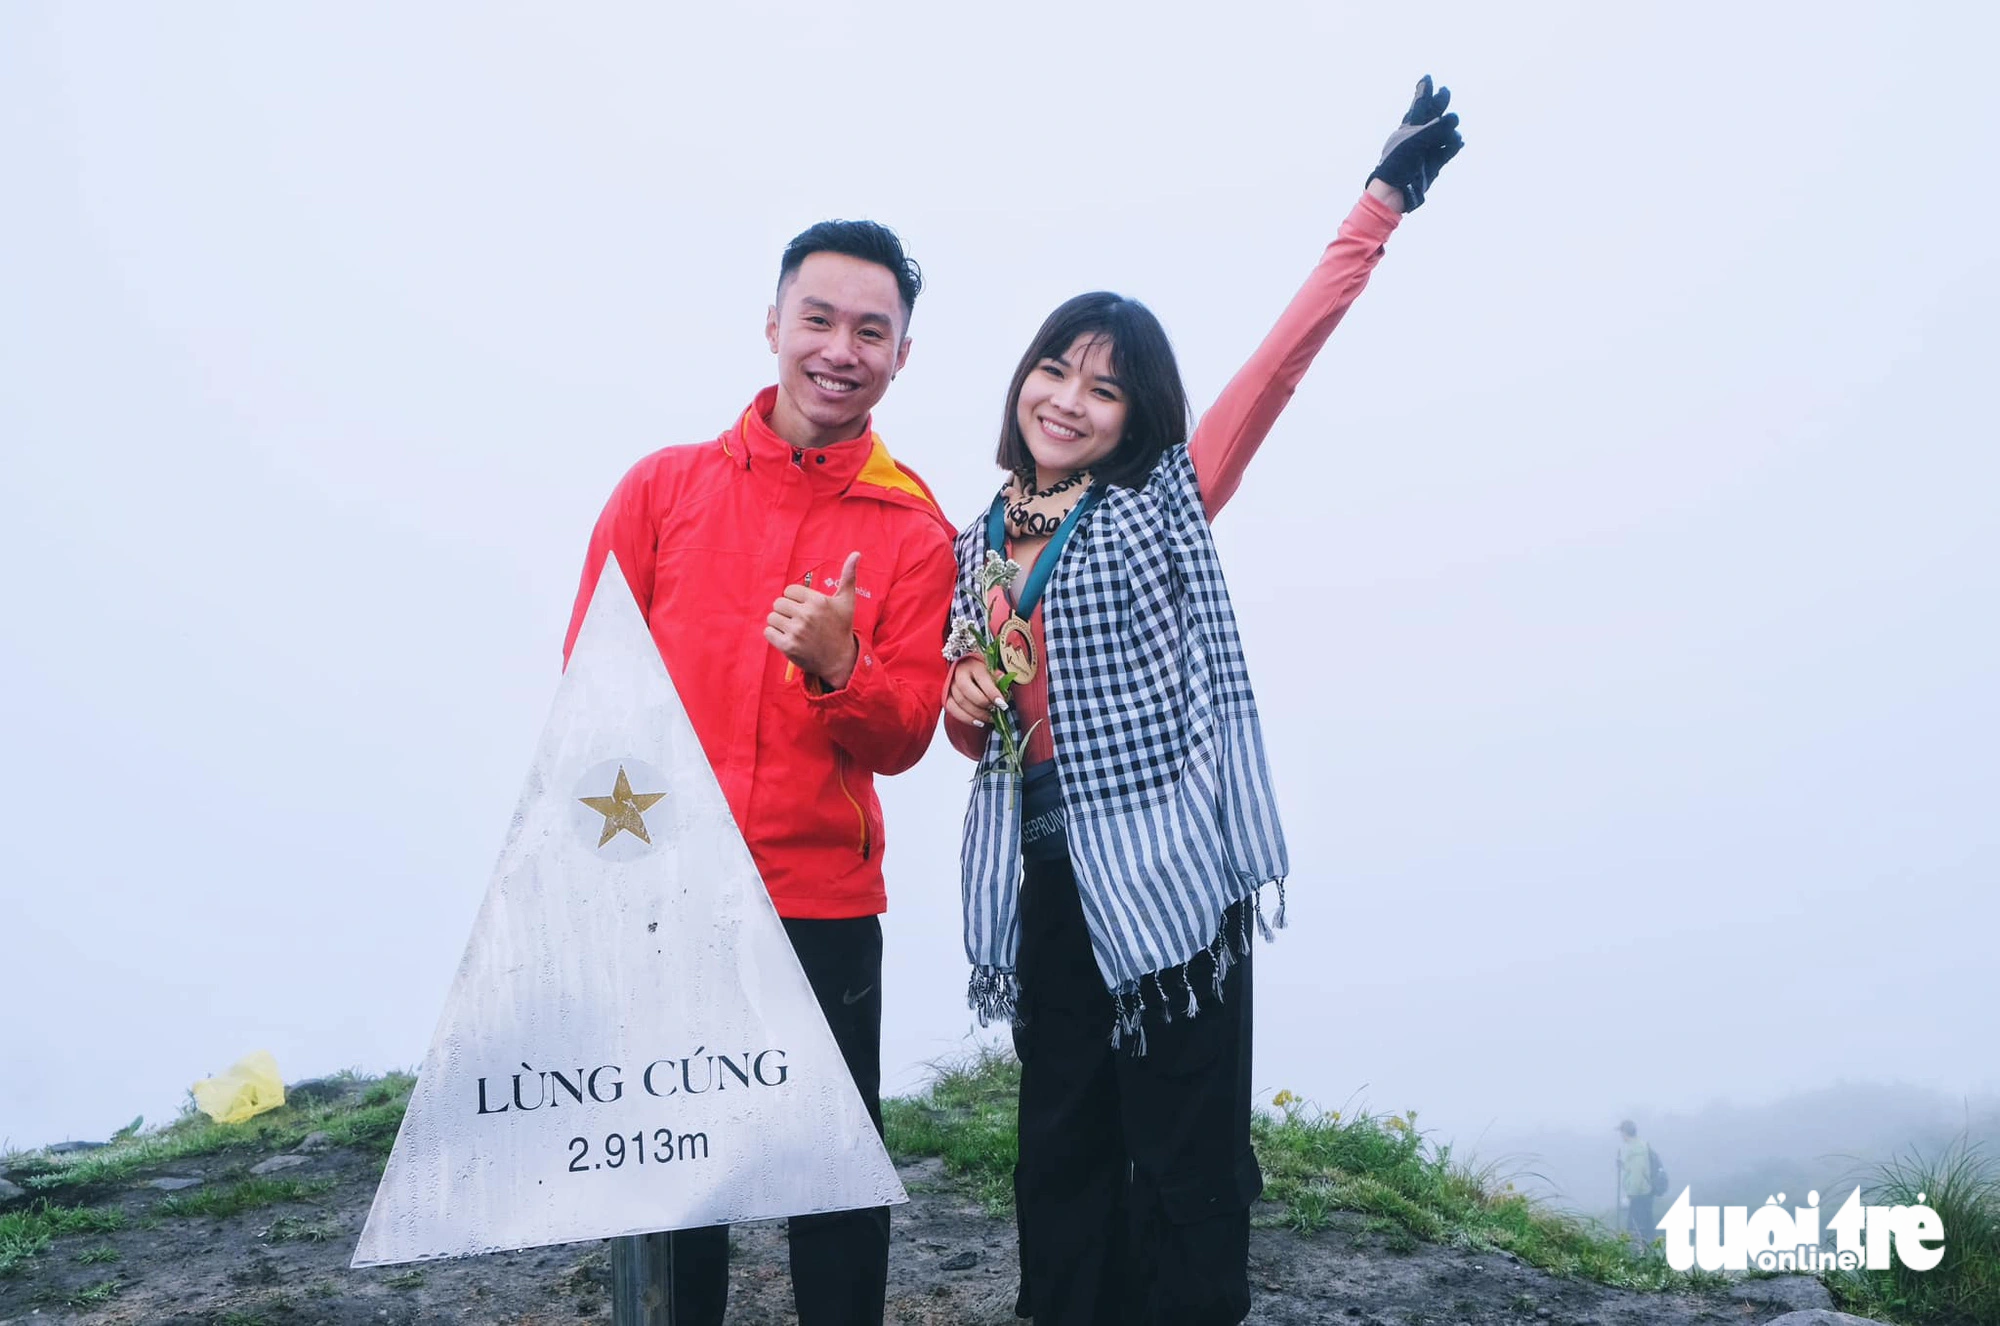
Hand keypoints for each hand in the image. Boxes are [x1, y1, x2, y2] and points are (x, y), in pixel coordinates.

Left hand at [767, 551, 861, 687]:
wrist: (840, 660)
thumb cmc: (842, 627)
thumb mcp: (847, 601)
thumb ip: (848, 576)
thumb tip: (856, 553)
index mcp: (818, 601)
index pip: (789, 591)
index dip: (795, 599)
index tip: (805, 608)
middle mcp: (807, 615)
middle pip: (778, 603)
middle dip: (786, 611)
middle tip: (798, 620)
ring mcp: (796, 632)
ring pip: (772, 617)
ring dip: (779, 623)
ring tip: (793, 629)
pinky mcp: (788, 646)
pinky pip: (768, 632)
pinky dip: (774, 635)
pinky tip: (788, 638)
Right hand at [943, 654, 1008, 728]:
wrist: (967, 671)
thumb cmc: (982, 671)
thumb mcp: (992, 671)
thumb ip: (998, 677)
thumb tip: (1004, 682)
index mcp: (973, 664)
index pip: (982, 678)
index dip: (992, 692)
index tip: (1002, 703)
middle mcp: (959, 673)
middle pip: (968, 692)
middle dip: (984, 704)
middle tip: (995, 710)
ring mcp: (950, 684)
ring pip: (960, 702)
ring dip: (977, 714)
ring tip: (990, 718)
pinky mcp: (946, 696)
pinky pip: (952, 709)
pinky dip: (966, 718)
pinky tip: (978, 722)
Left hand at [1367, 74, 1463, 210]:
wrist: (1394, 191)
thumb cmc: (1399, 163)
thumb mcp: (1416, 141)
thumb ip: (1436, 128)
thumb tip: (1455, 118)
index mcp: (1406, 130)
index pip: (1418, 106)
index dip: (1423, 92)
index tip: (1427, 78)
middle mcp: (1416, 139)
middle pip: (1431, 117)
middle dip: (1438, 104)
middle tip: (1445, 91)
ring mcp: (1425, 151)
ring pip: (1442, 135)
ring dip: (1449, 129)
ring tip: (1454, 125)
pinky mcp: (1432, 166)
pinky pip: (1446, 152)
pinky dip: (1453, 146)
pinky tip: (1459, 141)